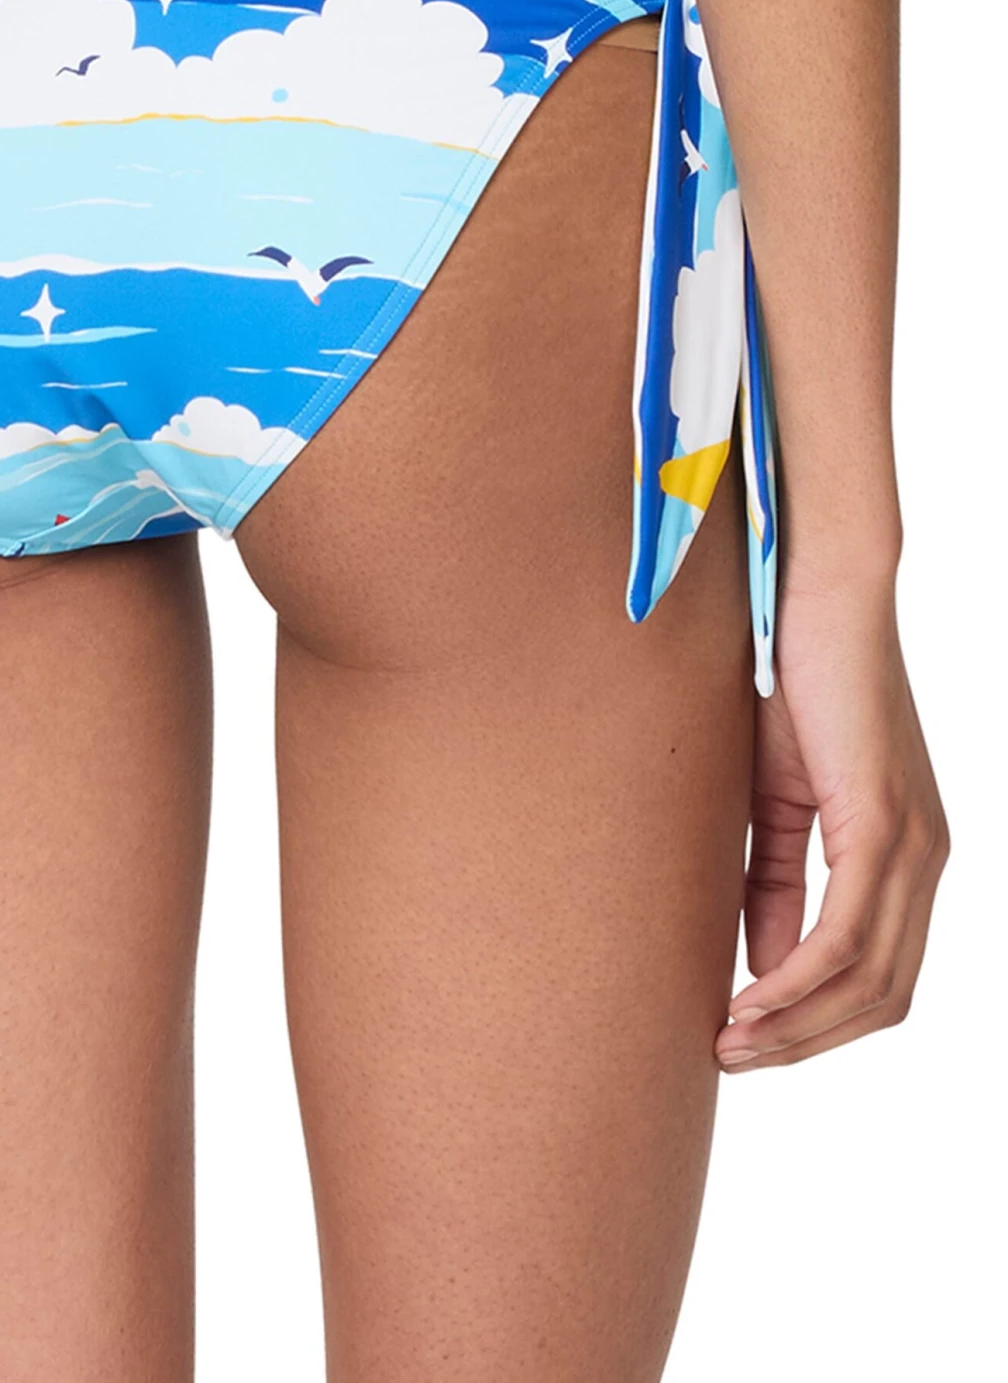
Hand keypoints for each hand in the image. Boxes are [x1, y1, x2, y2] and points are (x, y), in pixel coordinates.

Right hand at [715, 573, 946, 1070]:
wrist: (816, 596)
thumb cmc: (790, 682)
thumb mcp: (777, 802)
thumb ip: (778, 881)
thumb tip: (764, 967)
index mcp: (907, 856)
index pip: (881, 978)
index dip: (817, 1026)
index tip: (745, 1042)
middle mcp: (926, 860)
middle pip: (882, 998)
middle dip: (805, 1043)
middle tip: (731, 1058)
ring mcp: (914, 844)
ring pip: (871, 979)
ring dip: (797, 1025)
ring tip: (731, 1042)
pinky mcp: (884, 822)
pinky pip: (847, 933)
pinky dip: (799, 981)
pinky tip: (751, 998)